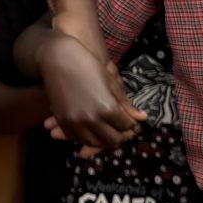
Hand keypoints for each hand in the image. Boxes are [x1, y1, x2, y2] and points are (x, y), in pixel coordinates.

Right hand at [37, 35, 144, 152]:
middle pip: (112, 139)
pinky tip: (90, 130)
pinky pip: (76, 138)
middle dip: (120, 136)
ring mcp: (75, 122)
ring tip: (106, 132)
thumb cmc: (89, 66)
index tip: (129, 121)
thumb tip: (142, 118)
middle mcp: (92, 119)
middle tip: (121, 130)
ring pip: (93, 142)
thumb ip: (125, 103)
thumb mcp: (111, 82)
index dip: (130, 125)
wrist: (60, 59)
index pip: (126, 126)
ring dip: (102, 140)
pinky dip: (85, 137)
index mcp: (107, 108)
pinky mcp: (63, 122)